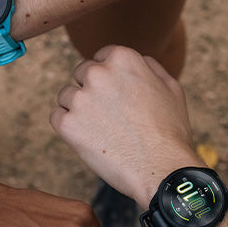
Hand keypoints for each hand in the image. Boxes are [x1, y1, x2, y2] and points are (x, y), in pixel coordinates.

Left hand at [50, 45, 197, 207]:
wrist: (161, 169)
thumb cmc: (170, 131)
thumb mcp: (171, 87)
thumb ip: (149, 67)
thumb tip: (136, 60)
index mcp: (122, 58)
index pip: (101, 57)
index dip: (108, 77)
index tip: (115, 96)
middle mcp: (98, 73)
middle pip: (81, 74)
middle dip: (92, 91)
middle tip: (109, 116)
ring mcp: (80, 98)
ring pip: (67, 95)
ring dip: (78, 109)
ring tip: (101, 130)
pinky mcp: (67, 124)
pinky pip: (56, 116)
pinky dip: (67, 126)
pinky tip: (88, 138)